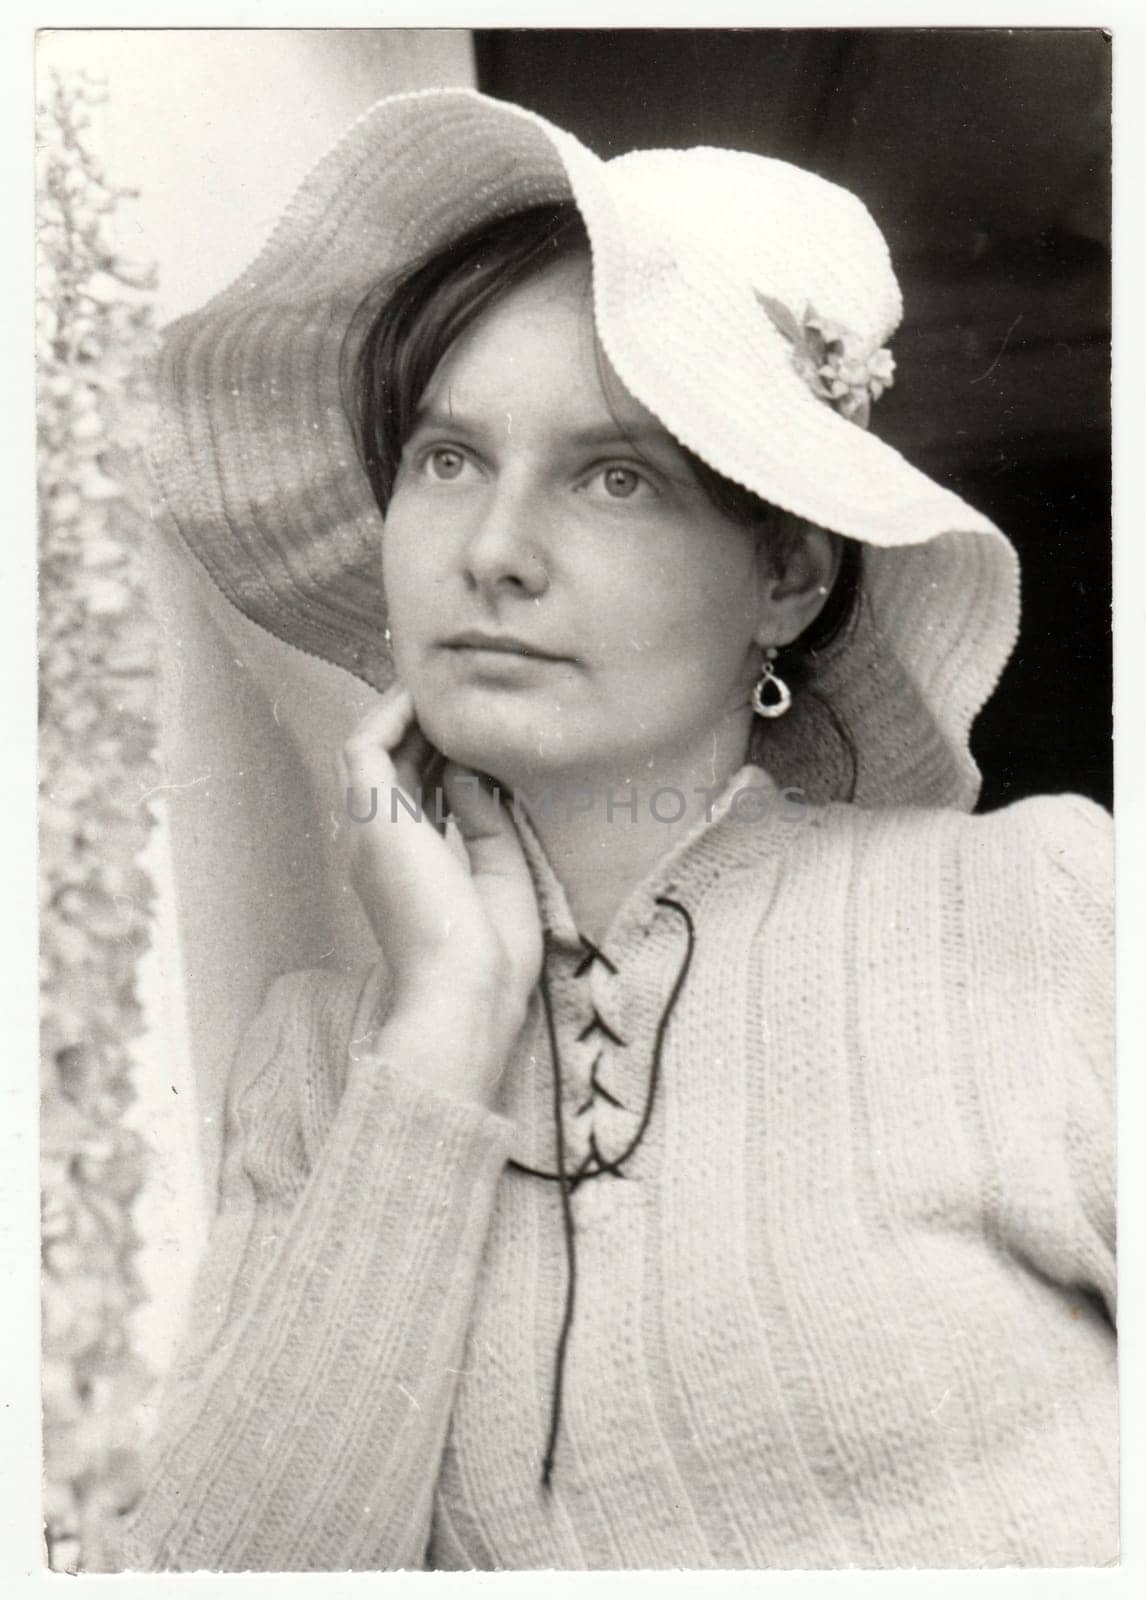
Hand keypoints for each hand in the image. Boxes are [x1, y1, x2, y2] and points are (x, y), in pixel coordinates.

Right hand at [339, 685, 542, 1088]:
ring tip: (442, 681)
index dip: (441, 751)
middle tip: (459, 690)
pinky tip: (428, 696)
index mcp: (409, 866)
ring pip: (371, 748)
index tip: (478, 727)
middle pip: (391, 764)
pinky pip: (366, 745)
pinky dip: (392, 714)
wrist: (466, 991)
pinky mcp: (372, 816)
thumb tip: (472, 771)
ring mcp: (370, 830)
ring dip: (404, 711)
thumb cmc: (489, 956)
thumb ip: (485, 819)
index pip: (416, 791)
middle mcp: (381, 844)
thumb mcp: (500, 873)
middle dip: (422, 724)